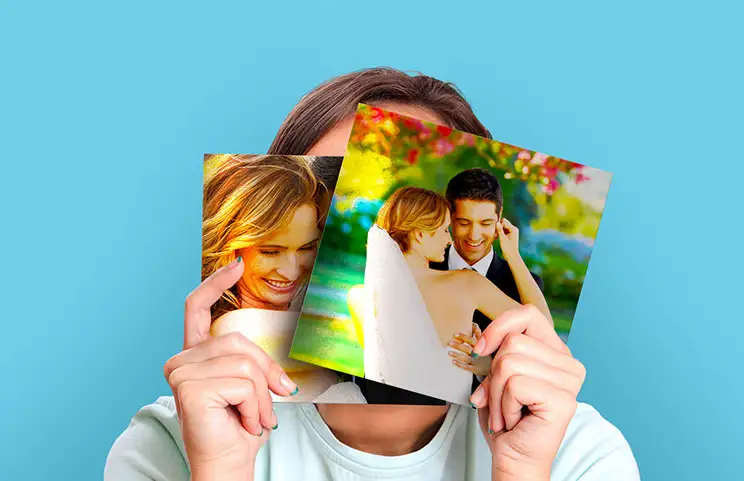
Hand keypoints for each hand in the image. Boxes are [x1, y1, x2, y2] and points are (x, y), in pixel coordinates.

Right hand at [163, 258, 298, 480]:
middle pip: (238, 340)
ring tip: (254, 417)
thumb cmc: (240, 428)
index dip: (215, 284)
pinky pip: (243, 382)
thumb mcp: (253, 387)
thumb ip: (255, 363)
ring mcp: (180, 372)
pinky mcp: (189, 387)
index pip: (197, 308)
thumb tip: (279, 367)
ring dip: (262, 395)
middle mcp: (182, 360)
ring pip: (245, 363)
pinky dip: (256, 405)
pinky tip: (245, 422)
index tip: (235, 264)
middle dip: (265, 372)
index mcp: (196, 355)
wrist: (229, 465)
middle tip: (271, 402)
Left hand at [448, 322, 489, 375]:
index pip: (472, 340)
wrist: (498, 368)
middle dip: (458, 345)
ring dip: (457, 355)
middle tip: (449, 342)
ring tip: (449, 352)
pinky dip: (460, 364)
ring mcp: (479, 362)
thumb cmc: (488, 354)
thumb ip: (478, 334)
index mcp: (482, 346)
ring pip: (467, 358)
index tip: (454, 334)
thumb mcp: (487, 343)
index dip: (464, 337)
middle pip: (468, 349)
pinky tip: (453, 361)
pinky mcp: (477, 370)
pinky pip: (468, 367)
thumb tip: (473, 324)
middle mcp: (481, 353)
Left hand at [469, 305, 585, 480]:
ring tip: (508, 411)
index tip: (481, 350)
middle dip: (493, 374)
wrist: (513, 457)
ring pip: (509, 362)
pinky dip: (504, 405)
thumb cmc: (506, 419)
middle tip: (500, 400)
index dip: (499, 326)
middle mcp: (568, 363)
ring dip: (496, 393)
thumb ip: (498, 352)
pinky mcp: (563, 400)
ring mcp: (569, 381)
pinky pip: (515, 385)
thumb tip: (483, 344)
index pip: (527, 314)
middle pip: (512, 341)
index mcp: (554, 352)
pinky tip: (516, 419)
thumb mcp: (498, 376)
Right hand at [496, 218, 520, 262]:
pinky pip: (503, 231)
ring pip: (503, 228)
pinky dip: (500, 233)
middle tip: (495, 234)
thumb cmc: (508, 248)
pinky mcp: (509, 236)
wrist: (511, 256)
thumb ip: (500, 230)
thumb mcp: (502, 238)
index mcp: (513, 229)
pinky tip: (497, 237)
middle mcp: (513, 229)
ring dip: (499, 231)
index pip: (504, 222)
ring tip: (496, 236)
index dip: (499, 225)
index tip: (495, 230)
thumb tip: (497, 223)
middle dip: (499, 228)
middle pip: (504, 224)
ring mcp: (511, 232)